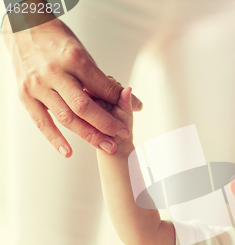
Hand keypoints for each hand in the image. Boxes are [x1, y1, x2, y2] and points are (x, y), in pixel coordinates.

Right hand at [2, 16, 142, 156]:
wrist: (23, 28)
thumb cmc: (58, 42)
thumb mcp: (84, 54)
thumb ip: (106, 82)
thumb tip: (137, 104)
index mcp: (74, 59)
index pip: (101, 87)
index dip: (117, 104)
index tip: (128, 118)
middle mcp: (55, 73)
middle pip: (83, 106)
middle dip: (105, 124)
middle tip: (122, 136)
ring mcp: (38, 85)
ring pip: (66, 117)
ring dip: (88, 135)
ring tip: (106, 146)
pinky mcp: (25, 95)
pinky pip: (41, 121)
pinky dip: (55, 139)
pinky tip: (68, 152)